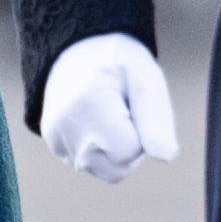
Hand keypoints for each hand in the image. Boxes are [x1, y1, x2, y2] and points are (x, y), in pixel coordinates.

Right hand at [41, 34, 178, 185]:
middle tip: (125, 113)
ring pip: (104, 171)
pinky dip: (98, 149)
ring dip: (114, 151)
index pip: (129, 152)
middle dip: (129, 148)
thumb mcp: (146, 78)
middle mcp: (66, 126)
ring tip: (109, 115)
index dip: (142, 134)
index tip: (134, 108)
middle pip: (117, 170)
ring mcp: (56, 138)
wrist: (77, 50)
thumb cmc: (116, 62)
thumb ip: (157, 118)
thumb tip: (165, 155)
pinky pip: (89, 165)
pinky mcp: (54, 145)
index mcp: (90, 103)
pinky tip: (95, 122)